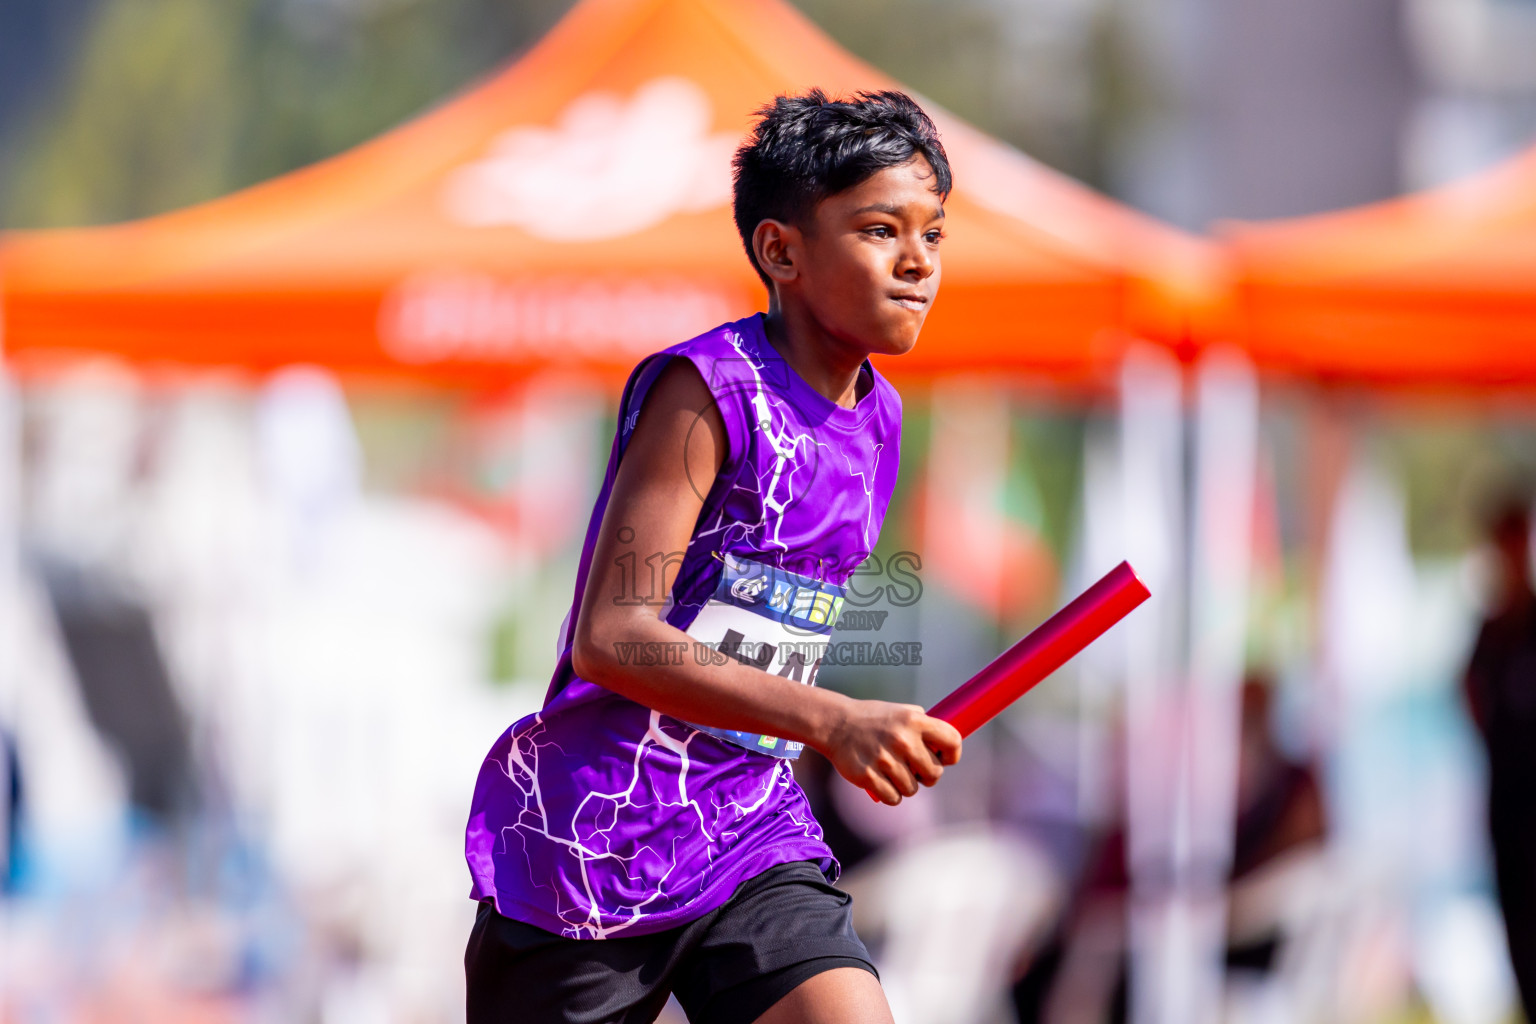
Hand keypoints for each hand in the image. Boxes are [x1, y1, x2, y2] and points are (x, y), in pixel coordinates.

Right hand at [819, 699, 961, 805]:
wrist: (835, 724)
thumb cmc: (873, 719)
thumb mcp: (901, 712)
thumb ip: (923, 725)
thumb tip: (947, 745)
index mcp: (914, 720)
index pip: (952, 742)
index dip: (952, 755)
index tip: (944, 759)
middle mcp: (902, 739)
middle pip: (934, 774)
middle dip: (927, 776)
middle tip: (915, 770)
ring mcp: (885, 759)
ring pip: (912, 789)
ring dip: (906, 785)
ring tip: (893, 772)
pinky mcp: (868, 776)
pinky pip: (894, 799)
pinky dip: (891, 795)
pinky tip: (883, 781)